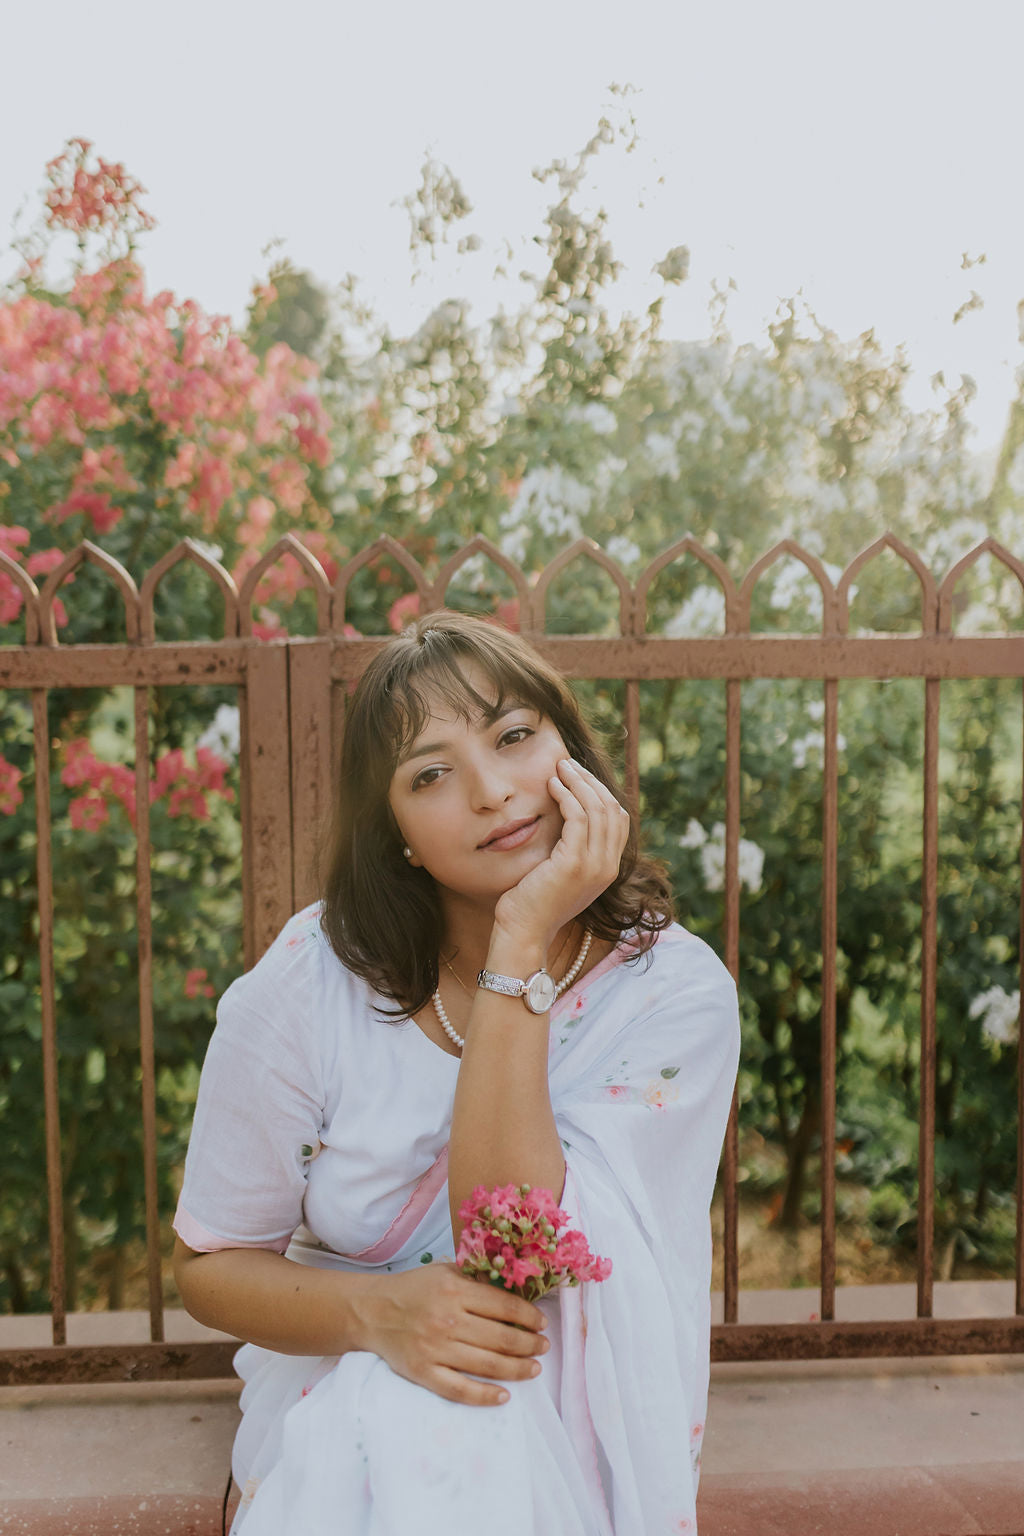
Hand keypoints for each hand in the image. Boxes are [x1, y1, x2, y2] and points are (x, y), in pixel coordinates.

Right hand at [353, 1262, 548, 1406]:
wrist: (372, 1311)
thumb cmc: (415, 1289)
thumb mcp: (446, 1273)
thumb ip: (477, 1280)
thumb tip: (517, 1291)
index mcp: (455, 1291)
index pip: (504, 1306)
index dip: (529, 1316)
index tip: (542, 1323)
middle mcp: (448, 1321)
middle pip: (501, 1338)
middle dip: (529, 1344)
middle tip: (544, 1347)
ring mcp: (435, 1349)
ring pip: (487, 1365)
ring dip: (517, 1369)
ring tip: (534, 1369)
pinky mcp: (424, 1373)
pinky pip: (460, 1390)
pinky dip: (485, 1395)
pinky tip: (504, 1396)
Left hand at [493, 757, 629, 945]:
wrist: (523, 931)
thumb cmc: (534, 901)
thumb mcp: (562, 871)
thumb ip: (573, 848)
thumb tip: (568, 813)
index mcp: (608, 868)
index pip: (619, 819)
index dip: (601, 792)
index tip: (578, 776)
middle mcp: (608, 867)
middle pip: (612, 808)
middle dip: (590, 781)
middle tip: (567, 764)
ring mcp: (594, 866)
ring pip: (597, 808)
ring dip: (578, 782)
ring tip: (559, 768)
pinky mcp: (574, 863)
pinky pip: (578, 817)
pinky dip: (567, 796)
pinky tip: (552, 786)